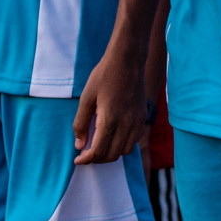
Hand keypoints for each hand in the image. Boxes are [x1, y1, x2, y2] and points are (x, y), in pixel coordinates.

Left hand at [73, 49, 146, 164]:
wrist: (127, 60)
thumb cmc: (104, 76)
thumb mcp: (86, 97)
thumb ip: (81, 123)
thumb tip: (79, 145)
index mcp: (110, 119)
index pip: (99, 150)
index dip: (87, 159)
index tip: (78, 160)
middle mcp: (126, 124)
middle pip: (112, 155)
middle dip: (97, 159)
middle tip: (85, 154)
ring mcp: (137, 122)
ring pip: (124, 151)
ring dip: (110, 154)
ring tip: (98, 147)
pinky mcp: (142, 118)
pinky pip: (133, 141)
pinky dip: (122, 146)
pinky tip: (112, 138)